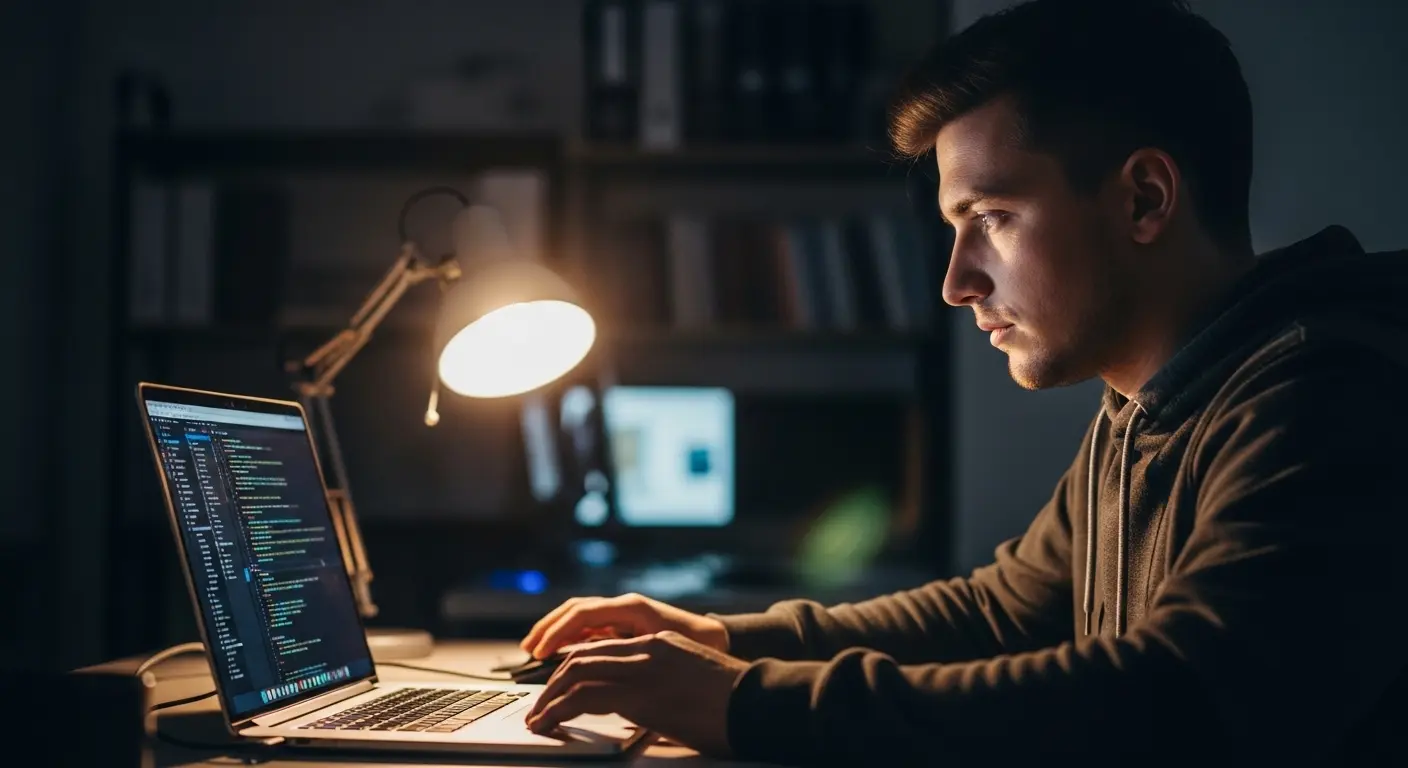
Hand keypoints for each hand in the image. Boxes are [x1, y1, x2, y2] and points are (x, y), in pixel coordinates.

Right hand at [519, 593, 728, 659]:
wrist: (716, 637)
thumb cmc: (694, 644)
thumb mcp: (661, 647)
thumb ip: (628, 649)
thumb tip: (592, 655)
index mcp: (631, 607)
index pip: (583, 613)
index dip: (558, 631)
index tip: (540, 651)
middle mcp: (624, 605)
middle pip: (575, 609)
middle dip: (548, 627)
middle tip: (528, 649)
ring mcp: (623, 612)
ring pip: (579, 615)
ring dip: (555, 629)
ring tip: (535, 647)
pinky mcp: (624, 622)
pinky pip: (589, 625)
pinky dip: (570, 634)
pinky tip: (559, 650)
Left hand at [524, 631, 747, 755]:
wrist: (760, 702)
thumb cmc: (736, 703)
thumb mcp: (695, 681)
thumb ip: (665, 683)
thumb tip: (645, 706)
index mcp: (660, 642)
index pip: (602, 645)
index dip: (573, 665)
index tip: (558, 686)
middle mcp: (648, 647)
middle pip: (583, 655)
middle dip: (554, 681)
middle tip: (541, 706)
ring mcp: (644, 667)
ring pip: (576, 672)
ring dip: (550, 697)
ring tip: (538, 719)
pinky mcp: (641, 693)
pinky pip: (584, 697)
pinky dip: (558, 711)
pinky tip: (549, 725)